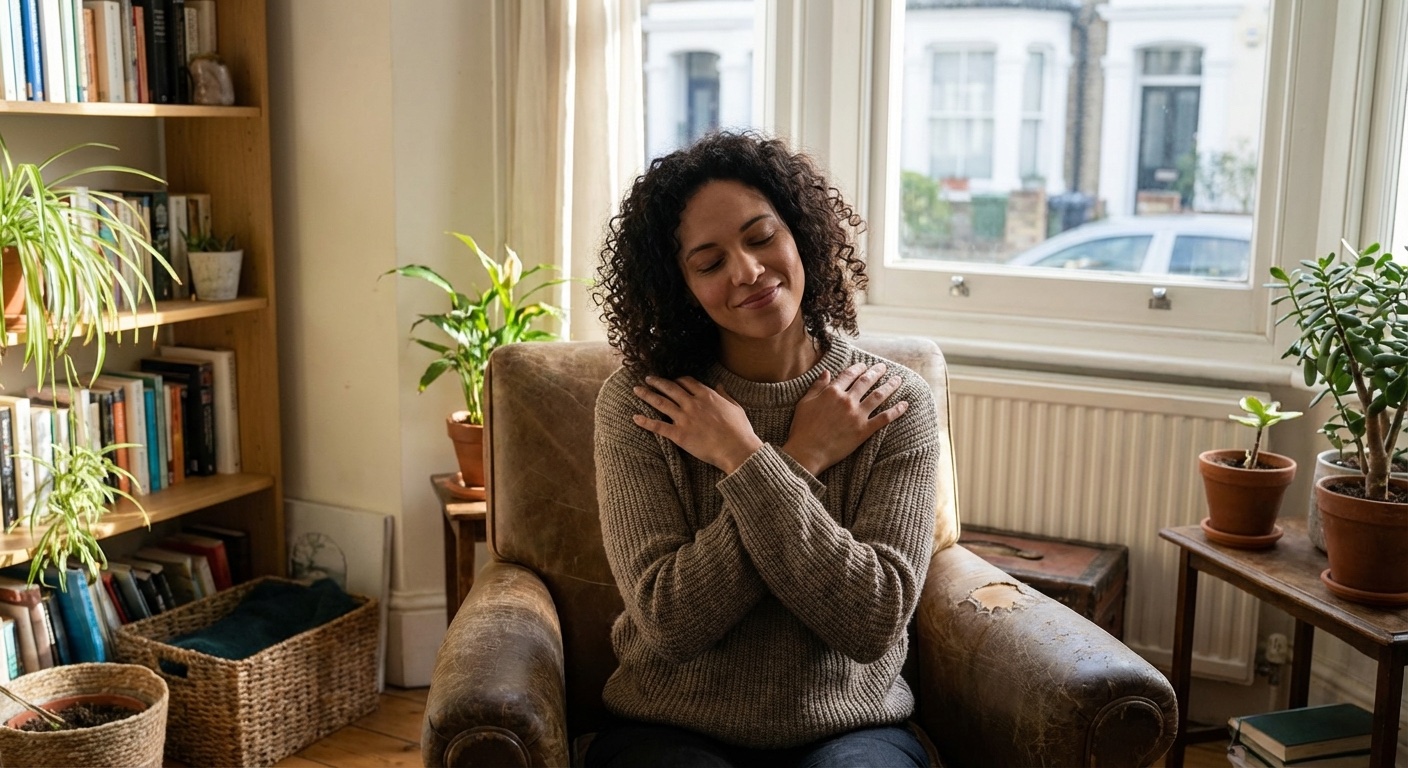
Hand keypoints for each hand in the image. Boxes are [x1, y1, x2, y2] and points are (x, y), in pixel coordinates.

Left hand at [632, 376, 763, 472]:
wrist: (737, 449)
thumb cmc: (740, 431)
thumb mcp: (735, 407)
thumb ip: (725, 394)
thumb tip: (719, 384)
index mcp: (707, 396)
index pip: (687, 382)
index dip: (677, 379)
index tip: (672, 380)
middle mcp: (693, 404)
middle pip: (670, 388)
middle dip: (657, 382)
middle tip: (648, 378)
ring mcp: (684, 418)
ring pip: (660, 403)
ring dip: (647, 395)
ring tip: (637, 390)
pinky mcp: (679, 435)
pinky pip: (658, 426)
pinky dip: (645, 422)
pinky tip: (635, 418)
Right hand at [781, 362, 907, 475]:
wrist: (807, 451)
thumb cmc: (802, 428)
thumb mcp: (805, 402)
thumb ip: (817, 386)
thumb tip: (827, 372)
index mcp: (832, 392)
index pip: (849, 374)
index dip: (858, 368)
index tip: (864, 365)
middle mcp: (847, 400)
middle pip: (866, 381)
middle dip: (877, 372)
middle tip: (884, 368)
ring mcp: (857, 415)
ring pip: (878, 396)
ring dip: (890, 386)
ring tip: (898, 380)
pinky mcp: (864, 430)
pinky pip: (884, 418)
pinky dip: (896, 410)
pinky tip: (904, 404)